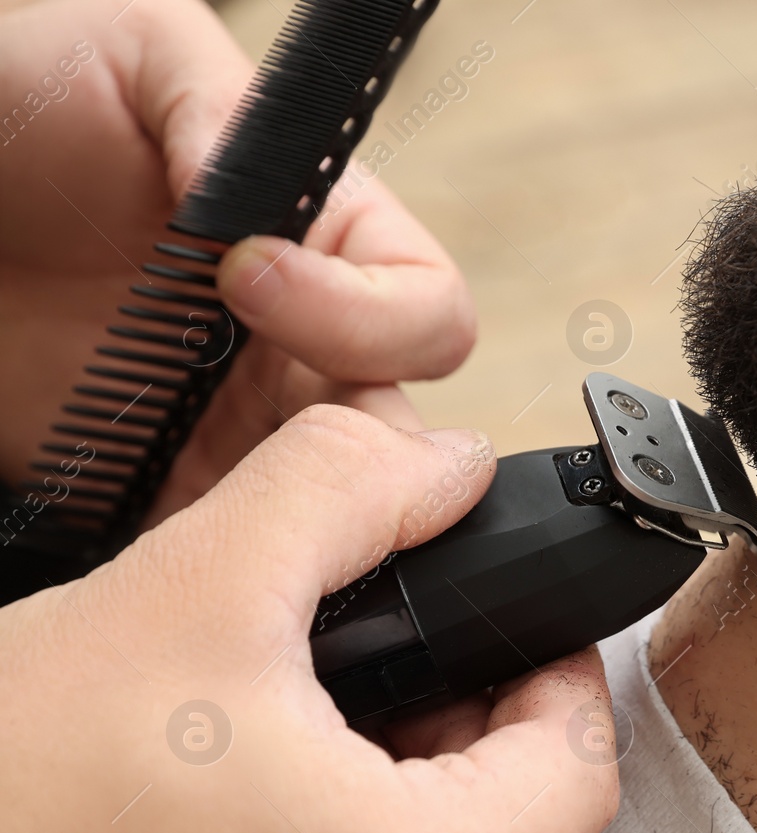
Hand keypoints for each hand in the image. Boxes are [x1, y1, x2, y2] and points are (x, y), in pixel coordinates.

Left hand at [0, 0, 474, 521]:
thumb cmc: (23, 101)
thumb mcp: (137, 54)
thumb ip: (225, 111)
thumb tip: (272, 217)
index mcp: (325, 245)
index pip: (427, 314)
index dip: (366, 318)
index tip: (244, 276)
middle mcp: (297, 345)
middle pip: (394, 434)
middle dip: (340, 446)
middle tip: (218, 397)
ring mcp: (228, 424)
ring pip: (318, 515)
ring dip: (271, 515)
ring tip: (171, 464)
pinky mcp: (151, 484)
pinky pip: (210, 551)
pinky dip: (195, 565)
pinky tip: (147, 533)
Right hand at [0, 409, 619, 832]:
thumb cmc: (3, 804)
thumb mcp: (189, 592)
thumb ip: (347, 491)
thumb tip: (448, 466)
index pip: (584, 769)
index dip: (559, 673)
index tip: (510, 629)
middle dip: (507, 745)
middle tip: (427, 674)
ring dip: (457, 821)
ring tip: (354, 742)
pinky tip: (307, 830)